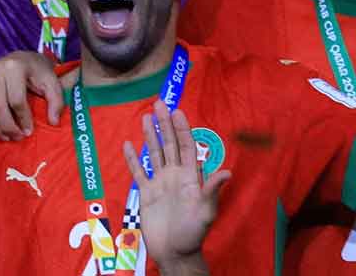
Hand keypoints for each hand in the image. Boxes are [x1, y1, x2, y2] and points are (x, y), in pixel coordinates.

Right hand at [0, 50, 62, 139]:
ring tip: (5, 137)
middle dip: (7, 127)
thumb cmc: (38, 72)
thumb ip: (56, 101)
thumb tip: (53, 122)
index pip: (16, 100)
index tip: (29, 132)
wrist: (23, 59)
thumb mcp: (52, 83)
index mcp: (14, 66)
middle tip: (17, 138)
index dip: (23, 120)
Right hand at [123, 101, 229, 268]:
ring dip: (150, 136)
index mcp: (189, 177)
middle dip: (164, 124)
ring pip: (154, 153)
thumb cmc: (192, 232)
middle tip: (159, 103)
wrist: (174, 252)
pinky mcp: (146, 193)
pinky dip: (133, 159)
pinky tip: (128, 145)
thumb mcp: (205, 211)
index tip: (176, 111)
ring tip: (145, 117)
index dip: (182, 129)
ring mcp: (159, 182)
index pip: (185, 146)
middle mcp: (174, 175)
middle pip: (169, 144)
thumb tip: (227, 172)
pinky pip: (138, 171)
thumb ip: (211, 190)